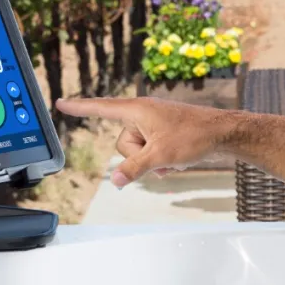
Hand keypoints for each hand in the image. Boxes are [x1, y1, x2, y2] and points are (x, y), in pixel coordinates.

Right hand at [55, 96, 231, 186]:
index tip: (61, 103)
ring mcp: (153, 124)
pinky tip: (175, 161)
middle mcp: (142, 113)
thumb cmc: (194, 136)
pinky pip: (149, 151)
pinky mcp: (162, 133)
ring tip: (172, 157)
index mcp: (137, 109)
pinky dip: (159, 160)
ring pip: (136, 151)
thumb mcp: (160, 156)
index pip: (100, 108)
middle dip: (137, 156)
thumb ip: (134, 169)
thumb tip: (115, 181)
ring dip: (151, 160)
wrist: (223, 133)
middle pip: (121, 143)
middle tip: (161, 154)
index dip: (79, 108)